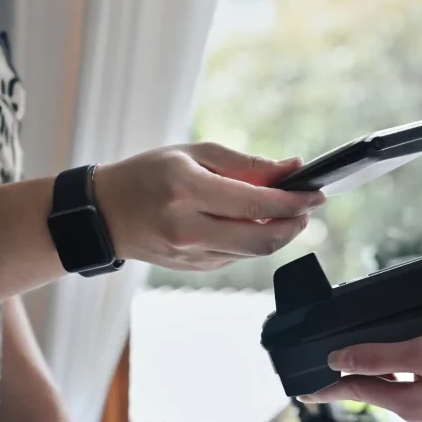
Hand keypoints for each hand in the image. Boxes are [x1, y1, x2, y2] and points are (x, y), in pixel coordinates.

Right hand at [95, 142, 324, 270]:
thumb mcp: (193, 154)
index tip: (317, 194)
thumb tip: (290, 169)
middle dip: (295, 225)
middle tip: (308, 208)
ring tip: (286, 212)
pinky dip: (254, 240)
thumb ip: (245, 163)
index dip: (294, 202)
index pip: (256, 204)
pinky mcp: (195, 268)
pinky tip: (254, 223)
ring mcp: (191, 254)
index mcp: (187, 191)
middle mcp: (189, 227)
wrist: (104, 214)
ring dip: (278, 233)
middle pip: (262, 239)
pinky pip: (237, 257)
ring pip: (253, 252)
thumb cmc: (148, 175)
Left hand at [298, 334, 421, 421]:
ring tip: (418, 359)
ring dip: (416, 381)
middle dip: (380, 378)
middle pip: (392, 395)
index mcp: (411, 406)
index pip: (359, 393)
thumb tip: (338, 360)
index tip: (307, 392)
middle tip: (366, 362)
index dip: (331, 389)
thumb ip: (379, 356)